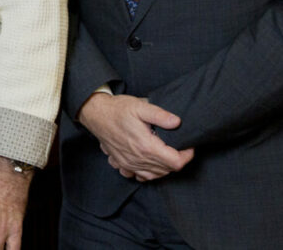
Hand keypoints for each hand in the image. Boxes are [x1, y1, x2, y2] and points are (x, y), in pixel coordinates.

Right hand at [77, 92, 194, 180]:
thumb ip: (160, 115)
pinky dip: (146, 172)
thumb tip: (177, 122)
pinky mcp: (121, 163)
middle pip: (167, 170)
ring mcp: (128, 164)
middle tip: (176, 145)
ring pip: (154, 176)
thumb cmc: (117, 109)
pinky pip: (138, 176)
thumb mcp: (140, 106)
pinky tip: (147, 161)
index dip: (187, 156)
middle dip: (176, 160)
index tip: (188, 145)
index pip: (176, 162)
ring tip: (164, 153)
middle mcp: (138, 159)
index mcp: (146, 146)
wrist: (94, 113)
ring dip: (163, 168)